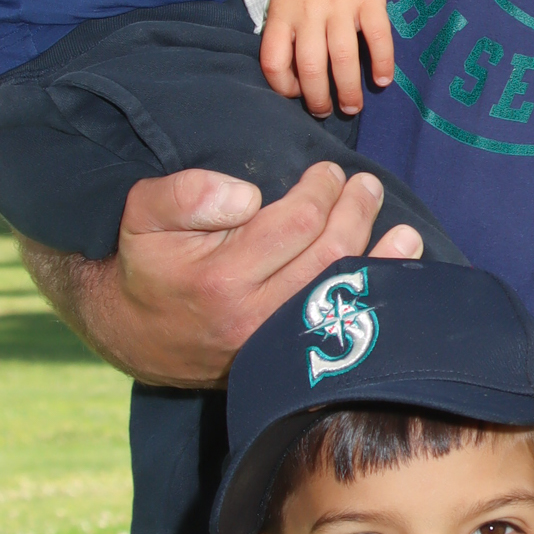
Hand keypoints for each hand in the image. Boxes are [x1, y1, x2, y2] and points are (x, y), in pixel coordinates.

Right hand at [20, 159, 422, 388]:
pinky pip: (340, 327)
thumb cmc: (145, 263)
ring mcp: (273, 347)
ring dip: (380, 259)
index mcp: (221, 278)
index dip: (321, 190)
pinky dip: (372, 297)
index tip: (326, 172)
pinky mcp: (284, 361)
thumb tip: (248, 196)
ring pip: (342, 297)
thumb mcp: (141, 213)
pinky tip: (396, 276)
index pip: (296, 223)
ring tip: (401, 229)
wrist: (132, 333)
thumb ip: (186, 193)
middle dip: (355, 214)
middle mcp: (253, 318)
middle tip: (365, 186)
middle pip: (329, 258)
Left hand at [259, 0, 393, 118]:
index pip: (272, 59)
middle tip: (326, 112)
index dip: (282, 86)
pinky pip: (377, 37)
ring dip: (349, 90)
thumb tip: (295, 75)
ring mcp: (341, 5)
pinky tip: (382, 80)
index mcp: (283, 12)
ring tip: (352, 107)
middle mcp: (309, 12)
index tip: (295, 95)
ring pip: (342, 58)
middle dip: (318, 98)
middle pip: (310, 66)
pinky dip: (382, 62)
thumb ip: (286, 29)